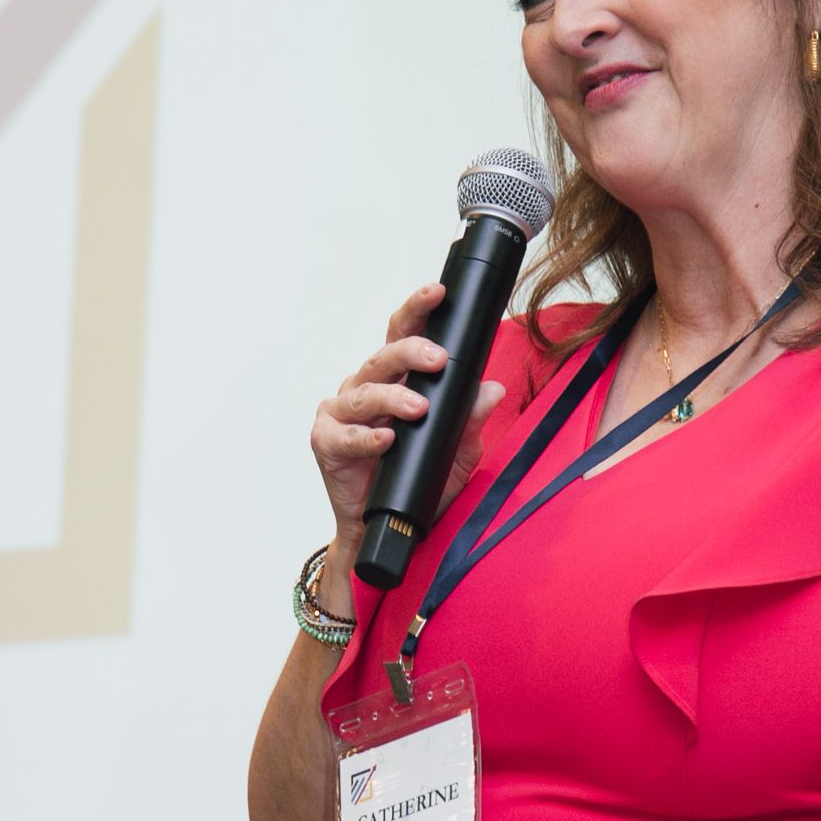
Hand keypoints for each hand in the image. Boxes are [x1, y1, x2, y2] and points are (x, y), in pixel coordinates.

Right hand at [311, 282, 506, 546]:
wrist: (385, 529)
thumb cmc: (417, 483)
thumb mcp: (456, 453)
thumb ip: (471, 421)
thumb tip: (493, 390)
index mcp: (395, 380)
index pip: (405, 336)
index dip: (418, 310)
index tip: (437, 292)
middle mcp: (366, 389)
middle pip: (383, 356)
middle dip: (411, 351)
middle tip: (438, 359)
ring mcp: (342, 414)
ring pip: (364, 392)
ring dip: (393, 398)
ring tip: (419, 408)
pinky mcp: (327, 442)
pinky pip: (345, 435)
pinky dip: (367, 437)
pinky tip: (386, 439)